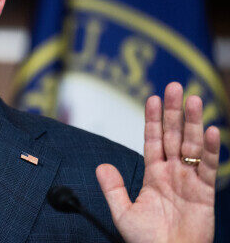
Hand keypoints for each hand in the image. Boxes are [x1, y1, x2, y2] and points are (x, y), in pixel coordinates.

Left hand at [96, 82, 218, 242]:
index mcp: (153, 174)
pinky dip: (211, 150)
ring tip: (193, 99)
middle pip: (174, 135)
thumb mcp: (123, 213)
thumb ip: (113, 188)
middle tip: (175, 86)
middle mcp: (172, 173)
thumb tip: (100, 165)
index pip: (153, 140)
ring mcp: (190, 181)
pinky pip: (209, 168)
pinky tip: (210, 130)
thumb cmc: (147, 241)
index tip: (152, 98)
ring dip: (193, 122)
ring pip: (192, 145)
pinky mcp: (205, 194)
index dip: (152, 120)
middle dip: (174, 112)